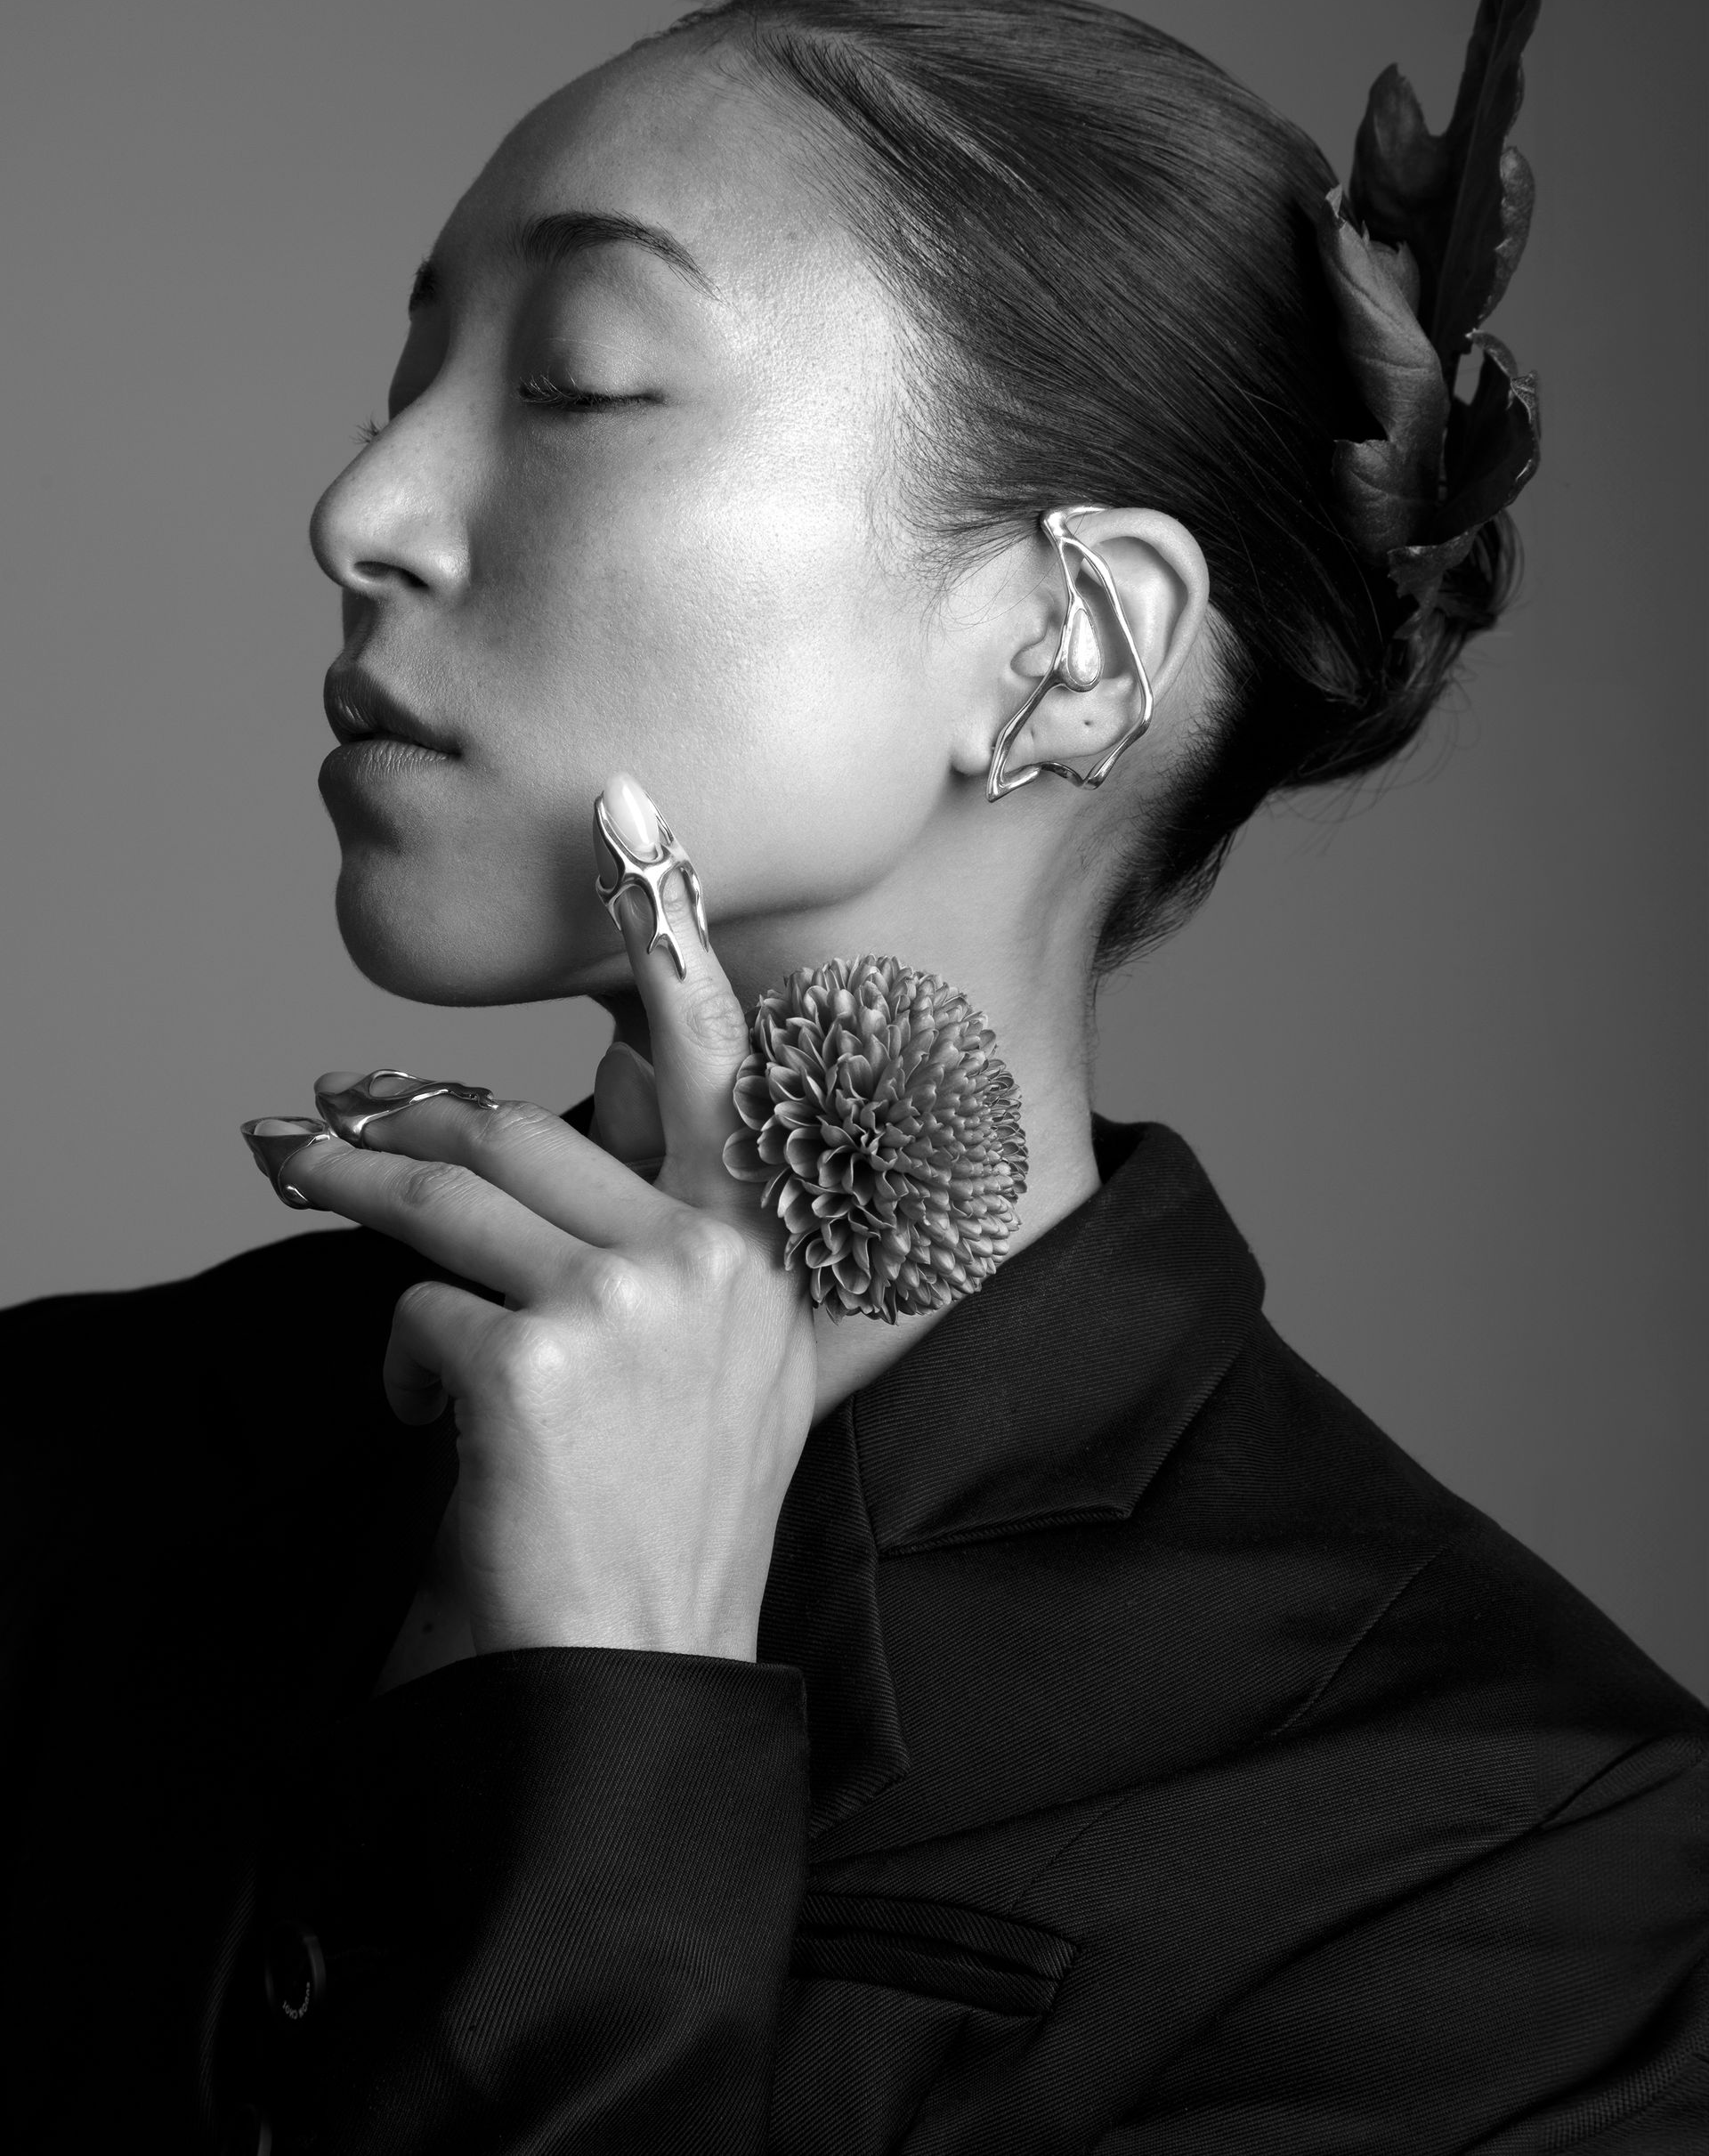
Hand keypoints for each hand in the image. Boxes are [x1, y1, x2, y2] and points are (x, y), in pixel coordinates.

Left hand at [246, 776, 815, 1663]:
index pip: (721, 1065)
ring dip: (348, 1186)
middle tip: (318, 1115)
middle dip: (399, 1115)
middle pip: (519, 1132)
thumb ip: (662, 1238)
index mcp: (764, 1258)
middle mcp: (715, 1263)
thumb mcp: (703, 1372)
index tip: (631, 819)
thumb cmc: (654, 1529)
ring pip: (447, 1198)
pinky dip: (401, 1371)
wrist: (630, 1682)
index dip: (670, 936)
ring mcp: (633, 1304)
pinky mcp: (538, 1358)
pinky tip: (439, 1436)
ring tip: (287, 1171)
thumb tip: (555, 1115)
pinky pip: (414, 1315)